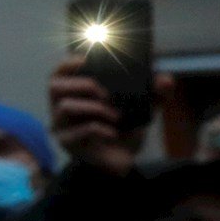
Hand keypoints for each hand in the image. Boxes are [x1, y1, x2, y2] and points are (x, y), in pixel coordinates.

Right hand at [51, 54, 173, 175]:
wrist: (122, 160)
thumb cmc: (123, 129)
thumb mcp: (141, 108)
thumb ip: (154, 93)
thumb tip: (165, 80)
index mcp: (74, 92)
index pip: (60, 72)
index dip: (69, 63)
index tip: (87, 59)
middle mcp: (61, 106)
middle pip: (54, 86)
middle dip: (84, 84)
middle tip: (107, 94)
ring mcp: (61, 125)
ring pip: (65, 107)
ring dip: (95, 108)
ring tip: (116, 115)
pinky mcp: (68, 143)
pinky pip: (80, 130)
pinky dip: (101, 129)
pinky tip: (114, 133)